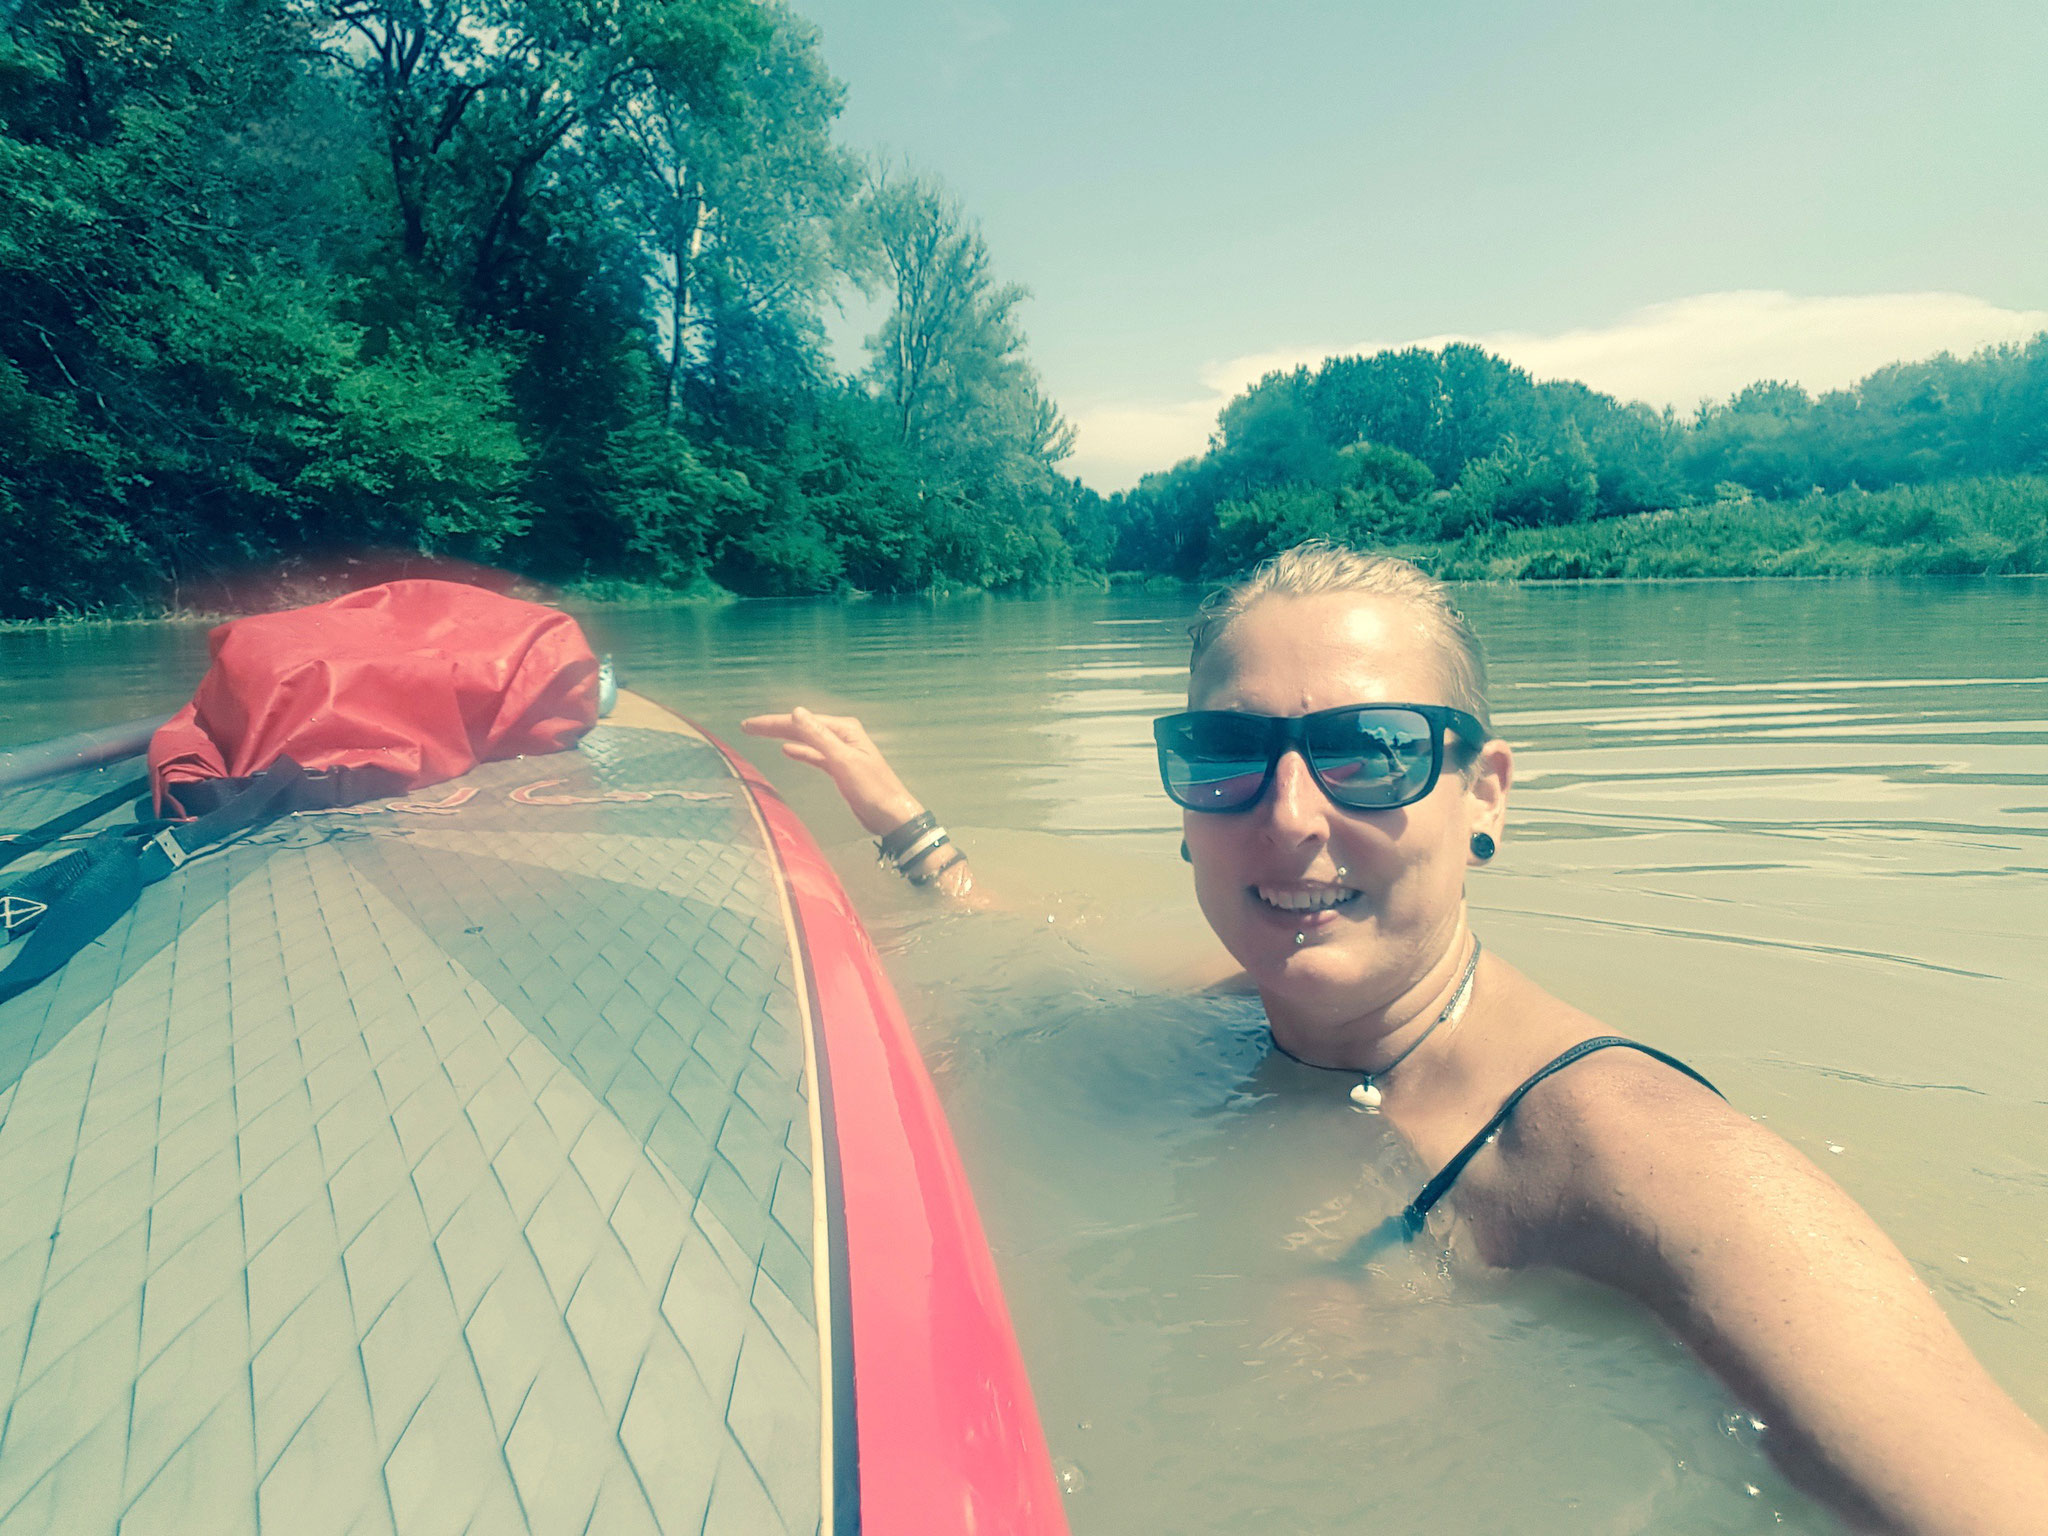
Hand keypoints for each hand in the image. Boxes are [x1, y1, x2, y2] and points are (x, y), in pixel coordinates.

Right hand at [739, 707, 924, 836]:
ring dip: (784, 736)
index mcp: (844, 729)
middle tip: (746, 726)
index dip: (773, 722)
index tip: (749, 724)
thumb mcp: (842, 761)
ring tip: (759, 734)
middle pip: (802, 727)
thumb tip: (795, 712)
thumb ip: (818, 737)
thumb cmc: (871, 788)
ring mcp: (841, 751)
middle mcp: (842, 735)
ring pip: (806, 739)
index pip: (801, 721)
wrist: (891, 815)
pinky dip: (801, 752)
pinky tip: (786, 751)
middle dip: (774, 726)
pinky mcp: (839, 768)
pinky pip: (815, 755)